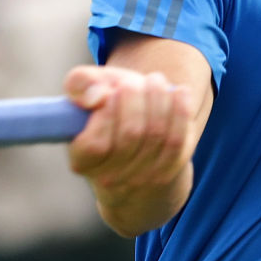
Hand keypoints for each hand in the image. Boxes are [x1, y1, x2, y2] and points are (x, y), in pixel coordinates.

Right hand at [63, 64, 198, 208]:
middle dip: (136, 98)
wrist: (134, 135)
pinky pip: (177, 142)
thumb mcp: (87, 92)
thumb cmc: (106, 109)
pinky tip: (180, 92)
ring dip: (159, 100)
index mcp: (82, 161)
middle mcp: (109, 178)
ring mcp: (140, 180)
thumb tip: (97, 96)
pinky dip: (180, 113)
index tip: (116, 88)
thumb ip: (79, 84)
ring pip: (156, 135)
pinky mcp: (167, 172)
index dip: (108, 112)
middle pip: (130, 134)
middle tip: (135, 80)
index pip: (95, 144)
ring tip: (155, 81)